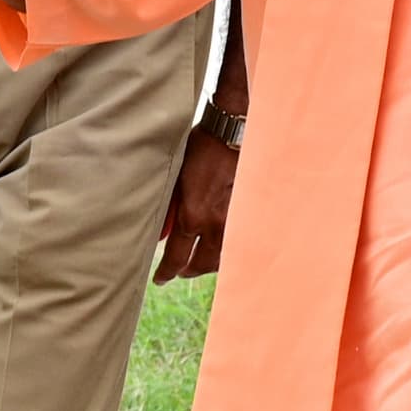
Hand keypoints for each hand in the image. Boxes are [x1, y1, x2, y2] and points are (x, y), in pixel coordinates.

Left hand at [157, 117, 236, 281]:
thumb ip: (167, 208)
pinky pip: (239, 243)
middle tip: (179, 272)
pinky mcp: (250, 214)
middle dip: (188, 271)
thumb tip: (161, 234)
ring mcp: (236, 220)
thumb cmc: (200, 148)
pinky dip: (229, 251)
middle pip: (201, 265)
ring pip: (223, 258)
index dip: (167, 273)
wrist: (234, 131)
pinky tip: (223, 248)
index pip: (176, 258)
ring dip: (209, 264)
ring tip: (200, 263)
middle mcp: (215, 223)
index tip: (160, 279)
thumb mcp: (174, 175)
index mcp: (192, 215)